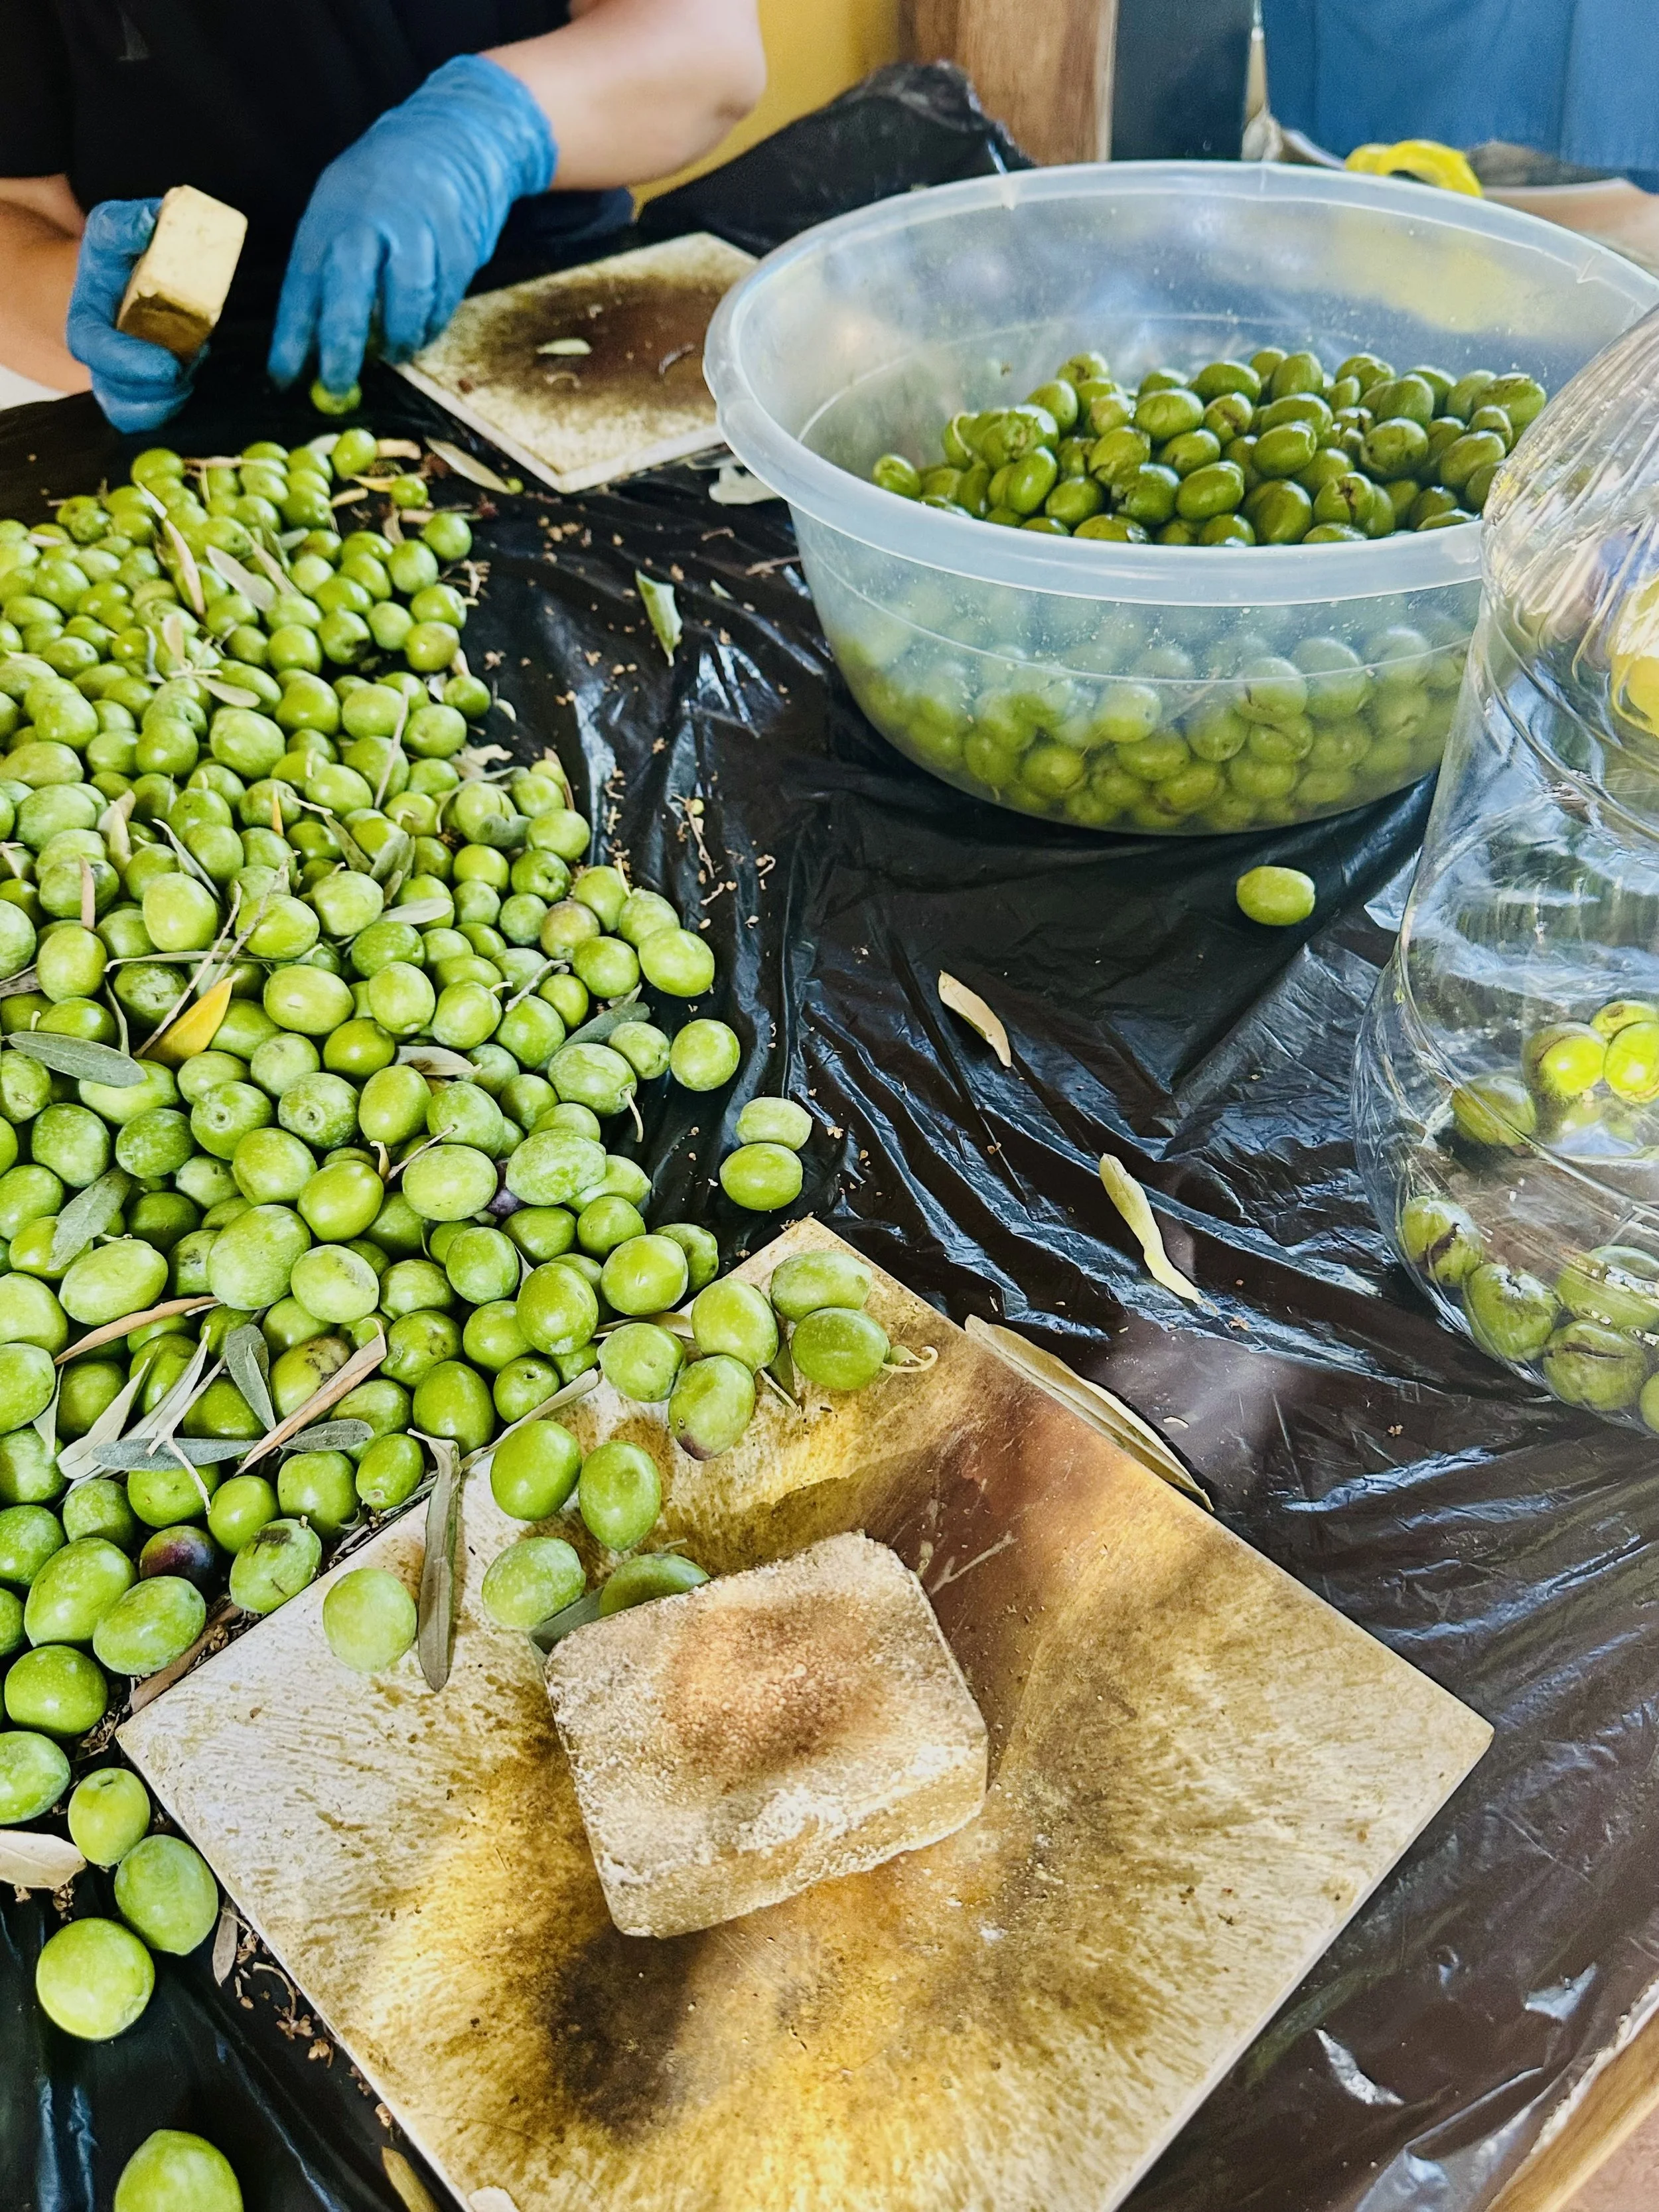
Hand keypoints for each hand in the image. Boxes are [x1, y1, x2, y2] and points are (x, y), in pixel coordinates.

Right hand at [66, 200, 198, 431]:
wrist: (111, 287)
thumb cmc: (113, 260)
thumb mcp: (112, 231)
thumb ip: (127, 224)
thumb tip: (153, 218)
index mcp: (84, 324)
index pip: (98, 352)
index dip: (132, 364)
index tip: (170, 366)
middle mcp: (97, 361)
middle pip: (120, 393)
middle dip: (160, 388)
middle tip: (190, 363)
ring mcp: (116, 383)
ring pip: (137, 414)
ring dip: (171, 398)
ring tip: (192, 363)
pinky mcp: (139, 395)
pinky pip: (151, 419)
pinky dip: (175, 407)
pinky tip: (190, 377)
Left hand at [268, 53, 555, 395]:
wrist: (457, 135)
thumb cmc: (388, 185)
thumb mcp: (345, 207)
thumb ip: (331, 266)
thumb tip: (313, 343)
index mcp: (331, 210)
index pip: (303, 279)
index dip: (292, 333)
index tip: (283, 377)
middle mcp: (370, 217)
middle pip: (349, 289)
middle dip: (341, 344)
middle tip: (337, 386)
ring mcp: (418, 227)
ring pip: (405, 299)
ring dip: (399, 338)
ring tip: (395, 353)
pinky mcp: (459, 241)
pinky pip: (443, 298)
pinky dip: (432, 322)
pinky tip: (423, 328)